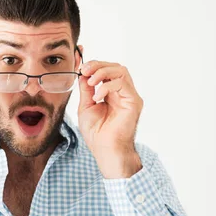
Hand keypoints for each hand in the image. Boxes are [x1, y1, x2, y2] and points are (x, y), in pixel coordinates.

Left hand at [77, 60, 143, 177]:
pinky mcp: (134, 102)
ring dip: (103, 72)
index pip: (107, 71)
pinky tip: (97, 97)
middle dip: (98, 65)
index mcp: (112, 94)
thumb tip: (83, 73)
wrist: (105, 149)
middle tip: (85, 70)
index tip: (82, 68)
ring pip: (121, 71)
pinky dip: (106, 86)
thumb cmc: (96, 133)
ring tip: (91, 82)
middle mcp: (123, 93)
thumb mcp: (86, 106)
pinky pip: (122, 84)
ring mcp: (130, 96)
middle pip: (116, 67)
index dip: (95, 65)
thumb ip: (86, 89)